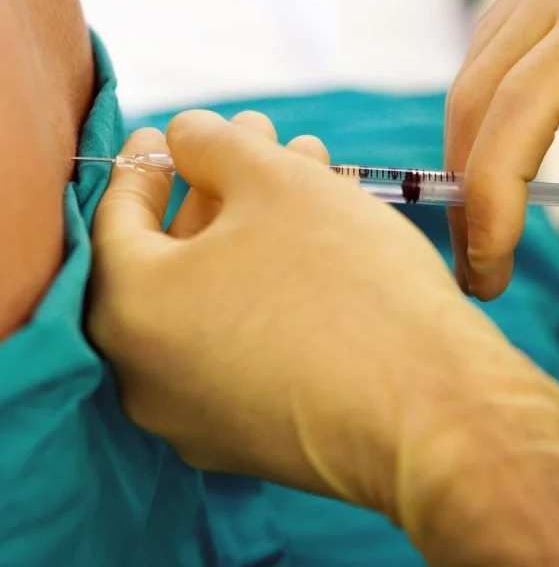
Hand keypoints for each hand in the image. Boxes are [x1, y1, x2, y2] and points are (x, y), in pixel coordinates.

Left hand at [89, 110, 558, 565]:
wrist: (434, 412)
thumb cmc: (347, 282)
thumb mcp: (276, 184)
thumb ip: (212, 144)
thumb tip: (182, 135)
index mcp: (132, 312)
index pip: (115, 219)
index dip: (145, 163)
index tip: (167, 132)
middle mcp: (149, 376)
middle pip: (178, 255)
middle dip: (223, 184)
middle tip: (258, 138)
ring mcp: (201, 415)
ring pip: (219, 295)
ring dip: (257, 225)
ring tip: (306, 169)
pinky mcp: (255, 434)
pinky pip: (246, 339)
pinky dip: (271, 281)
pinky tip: (320, 235)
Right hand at [446, 0, 558, 307]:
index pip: (525, 105)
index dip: (494, 190)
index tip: (491, 265)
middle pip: (478, 99)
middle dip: (467, 195)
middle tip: (483, 273)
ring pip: (468, 84)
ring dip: (464, 165)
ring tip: (483, 234)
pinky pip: (480, 65)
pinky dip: (478, 128)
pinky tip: (494, 171)